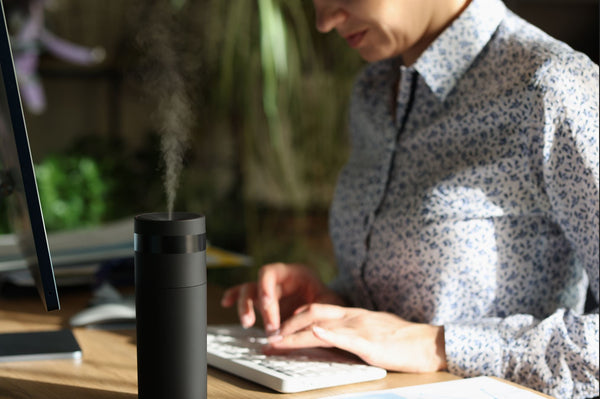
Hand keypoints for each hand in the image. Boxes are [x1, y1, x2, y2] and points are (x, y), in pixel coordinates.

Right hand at [220, 263, 343, 333]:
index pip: (273, 272)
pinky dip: (233, 297)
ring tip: (247, 323)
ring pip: (249, 290)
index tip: (267, 304)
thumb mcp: (331, 304)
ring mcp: (269, 289)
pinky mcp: (262, 301)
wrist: (328, 309)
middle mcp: (279, 278)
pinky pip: (243, 295)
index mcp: (295, 272)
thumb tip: (301, 321)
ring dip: (245, 306)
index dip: (266, 286)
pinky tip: (226, 303)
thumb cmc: (330, 303)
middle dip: (263, 307)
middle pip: (259, 285)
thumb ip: (318, 311)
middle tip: (271, 328)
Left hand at [265, 303, 446, 372]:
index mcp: (353, 314)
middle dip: (287, 324)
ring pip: (319, 325)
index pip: (317, 308)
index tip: (279, 327)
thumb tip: (334, 338)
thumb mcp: (373, 330)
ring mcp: (359, 328)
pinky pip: (342, 337)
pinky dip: (324, 335)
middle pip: (312, 312)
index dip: (295, 317)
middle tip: (269, 337)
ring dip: (294, 333)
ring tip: (276, 341)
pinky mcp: (367, 343)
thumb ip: (352, 331)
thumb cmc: (402, 341)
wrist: (426, 344)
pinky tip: (312, 334)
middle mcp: (352, 316)